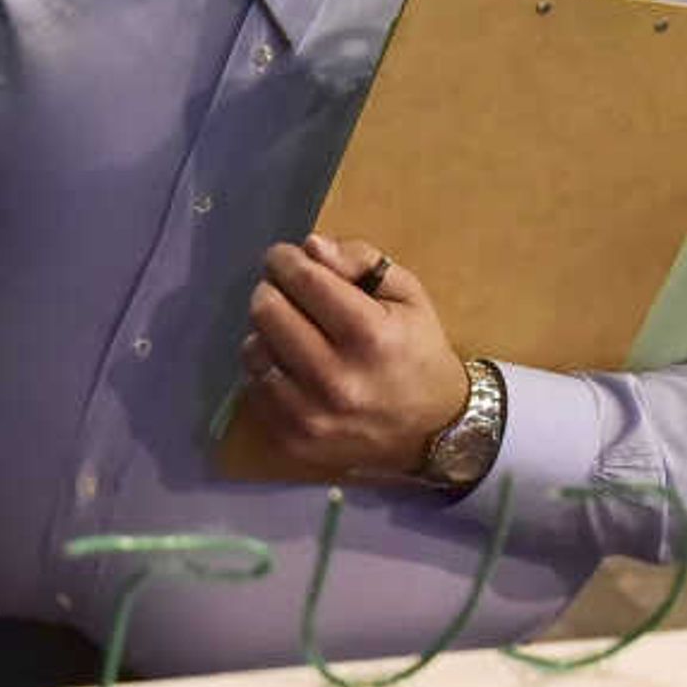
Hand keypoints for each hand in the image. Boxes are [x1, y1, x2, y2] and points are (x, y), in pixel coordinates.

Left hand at [236, 236, 471, 479]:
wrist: (432, 429)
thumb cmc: (418, 350)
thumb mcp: (408, 294)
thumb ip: (361, 260)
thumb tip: (310, 247)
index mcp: (368, 334)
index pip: (303, 279)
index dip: (285, 259)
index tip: (285, 257)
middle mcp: (335, 378)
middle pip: (266, 310)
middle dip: (272, 290)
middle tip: (287, 292)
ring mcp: (309, 414)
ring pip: (253, 348)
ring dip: (266, 332)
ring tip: (291, 331)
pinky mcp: (292, 439)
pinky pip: (254, 386)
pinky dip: (267, 368)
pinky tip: (290, 365)